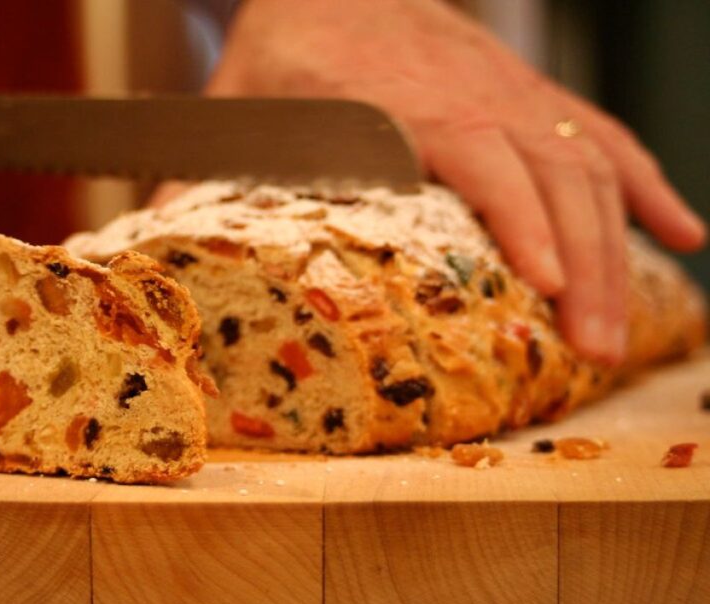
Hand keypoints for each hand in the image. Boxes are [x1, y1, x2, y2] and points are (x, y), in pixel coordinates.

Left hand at [209, 0, 705, 363]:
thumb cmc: (289, 46)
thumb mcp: (236, 107)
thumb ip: (202, 177)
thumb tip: (154, 249)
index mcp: (406, 101)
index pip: (480, 157)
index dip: (516, 219)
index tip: (541, 282)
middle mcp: (476, 95)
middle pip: (549, 178)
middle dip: (580, 265)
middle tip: (590, 350)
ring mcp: (513, 94)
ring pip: (589, 167)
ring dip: (616, 248)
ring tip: (621, 332)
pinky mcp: (530, 98)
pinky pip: (605, 139)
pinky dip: (649, 187)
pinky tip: (683, 233)